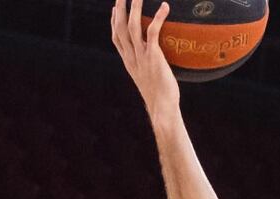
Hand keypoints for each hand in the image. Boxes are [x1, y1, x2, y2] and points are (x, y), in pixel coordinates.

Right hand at [111, 0, 179, 122]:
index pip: (117, 39)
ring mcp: (141, 56)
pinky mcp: (153, 56)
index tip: (115, 10)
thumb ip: (150, 70)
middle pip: (120, 29)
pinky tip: (165, 6)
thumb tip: (159, 66)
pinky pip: (153, 32)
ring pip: (133, 27)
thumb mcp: (151, 81)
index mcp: (129, 63)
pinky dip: (158, 18)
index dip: (114, 23)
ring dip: (134, 8)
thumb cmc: (161, 98)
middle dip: (120, 10)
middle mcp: (132, 57)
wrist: (162, 107)